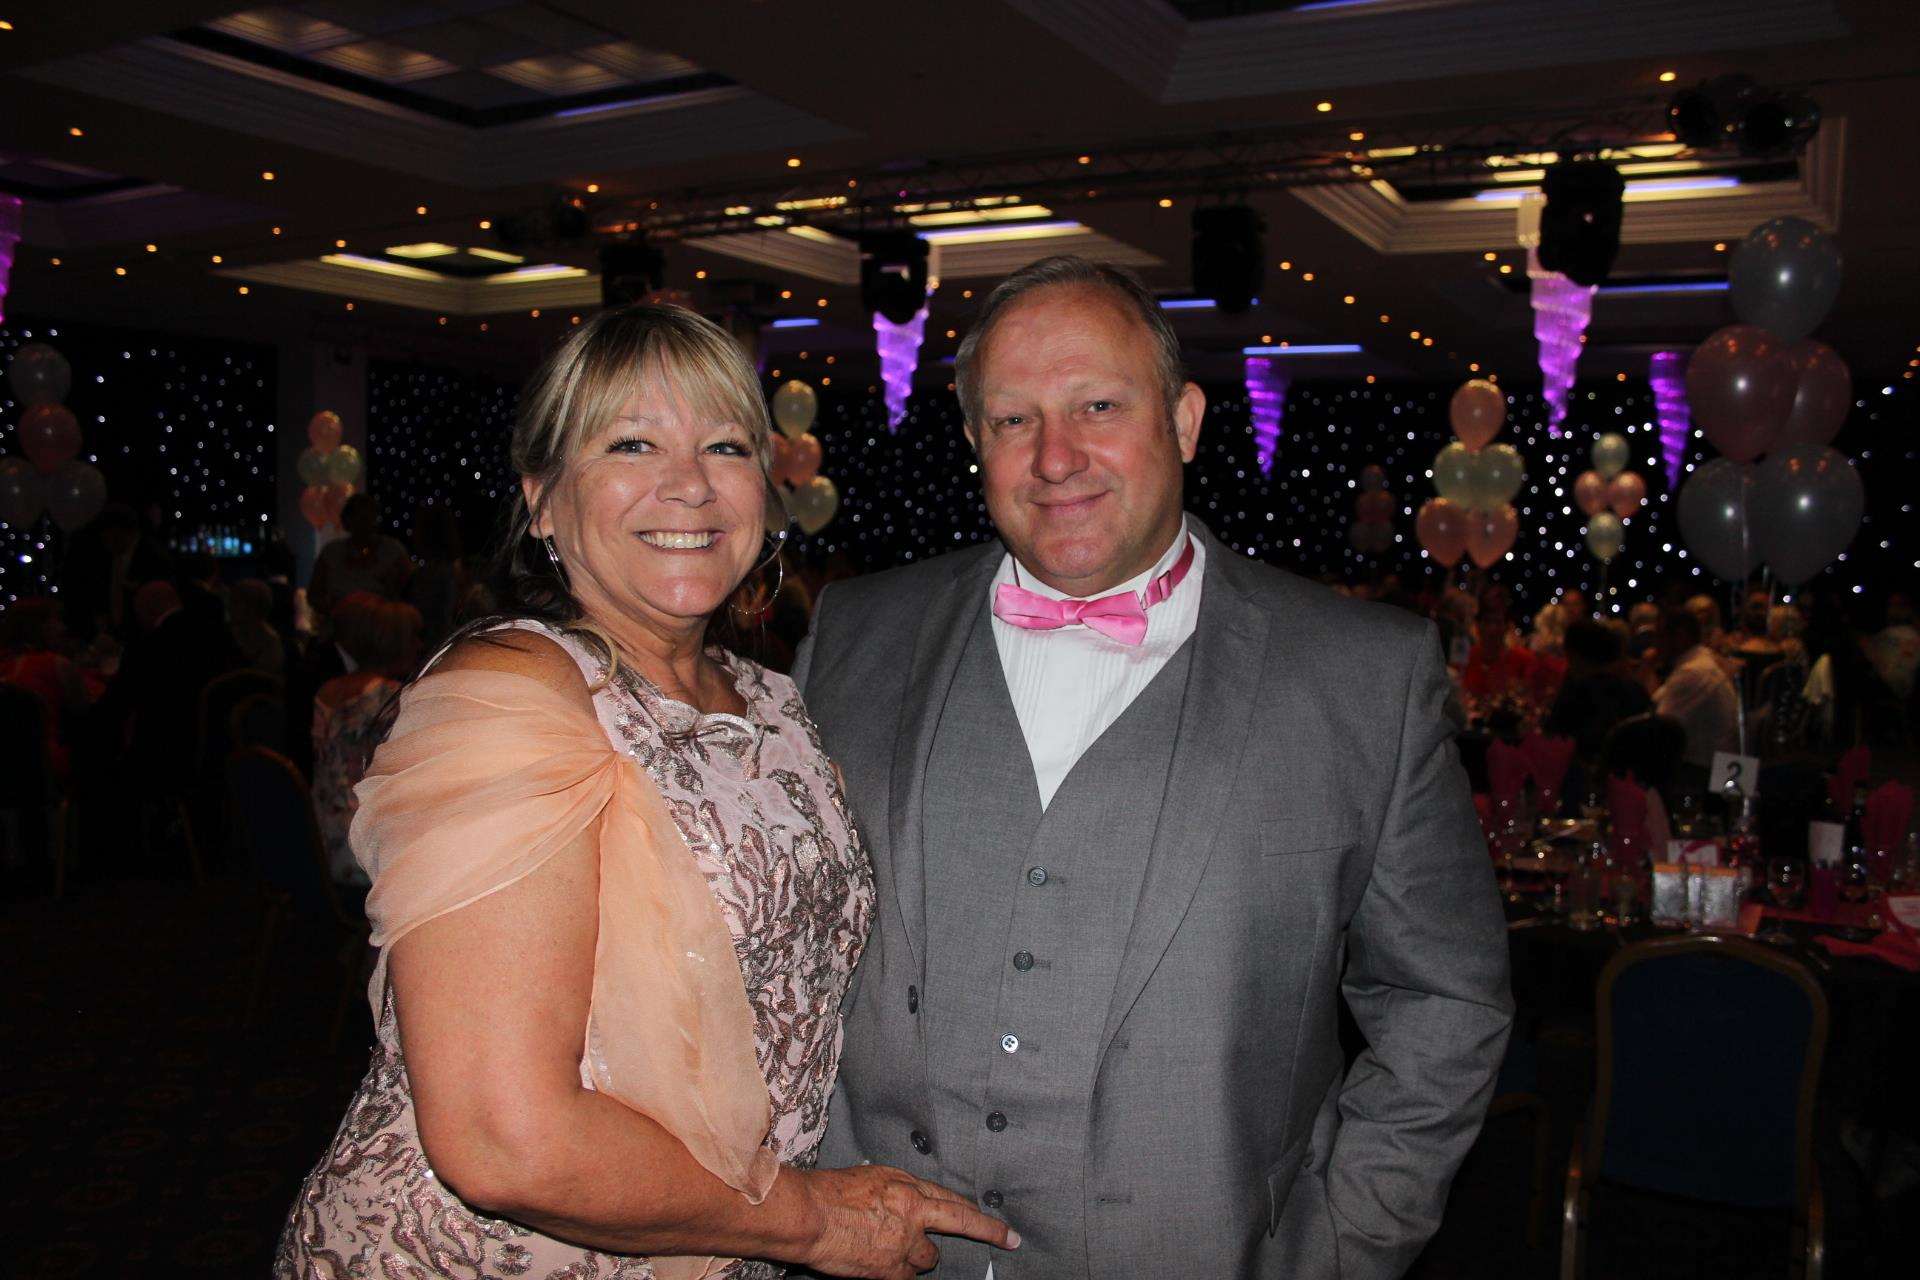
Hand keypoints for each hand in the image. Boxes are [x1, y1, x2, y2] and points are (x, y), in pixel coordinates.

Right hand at [795, 1164, 1017, 1278]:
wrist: (808, 1215)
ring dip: (918, 1257)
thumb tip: (908, 1198)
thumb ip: (898, 1190)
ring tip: (894, 1249)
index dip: (982, 1217)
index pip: (954, 1202)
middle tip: (1006, 1240)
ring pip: (928, 1259)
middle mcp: (913, 1214)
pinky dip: (898, 1273)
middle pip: (959, 1224)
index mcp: (908, 1188)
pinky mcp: (889, 1269)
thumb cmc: (831, 1192)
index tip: (1007, 1231)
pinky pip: (906, 1277)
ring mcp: (903, 1243)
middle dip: (987, 1233)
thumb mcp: (872, 1177)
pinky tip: (882, 1265)